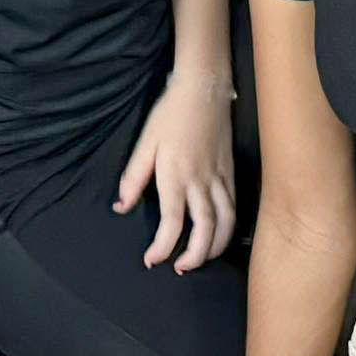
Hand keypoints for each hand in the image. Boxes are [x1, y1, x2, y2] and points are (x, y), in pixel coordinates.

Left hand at [113, 67, 238, 271]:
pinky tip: (221, 234)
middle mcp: (201, 180)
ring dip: (216, 247)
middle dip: (195, 256)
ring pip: (226, 222)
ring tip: (202, 259)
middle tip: (180, 267)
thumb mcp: (145, 142)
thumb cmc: (171, 113)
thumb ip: (133, 177)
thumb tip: (120, 206)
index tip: (152, 259)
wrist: (205, 88)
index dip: (162, 247)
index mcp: (176, 175)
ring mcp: (220, 177)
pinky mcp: (231, 171)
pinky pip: (234, 206)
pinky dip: (230, 227)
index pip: (172, 222)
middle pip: (205, 229)